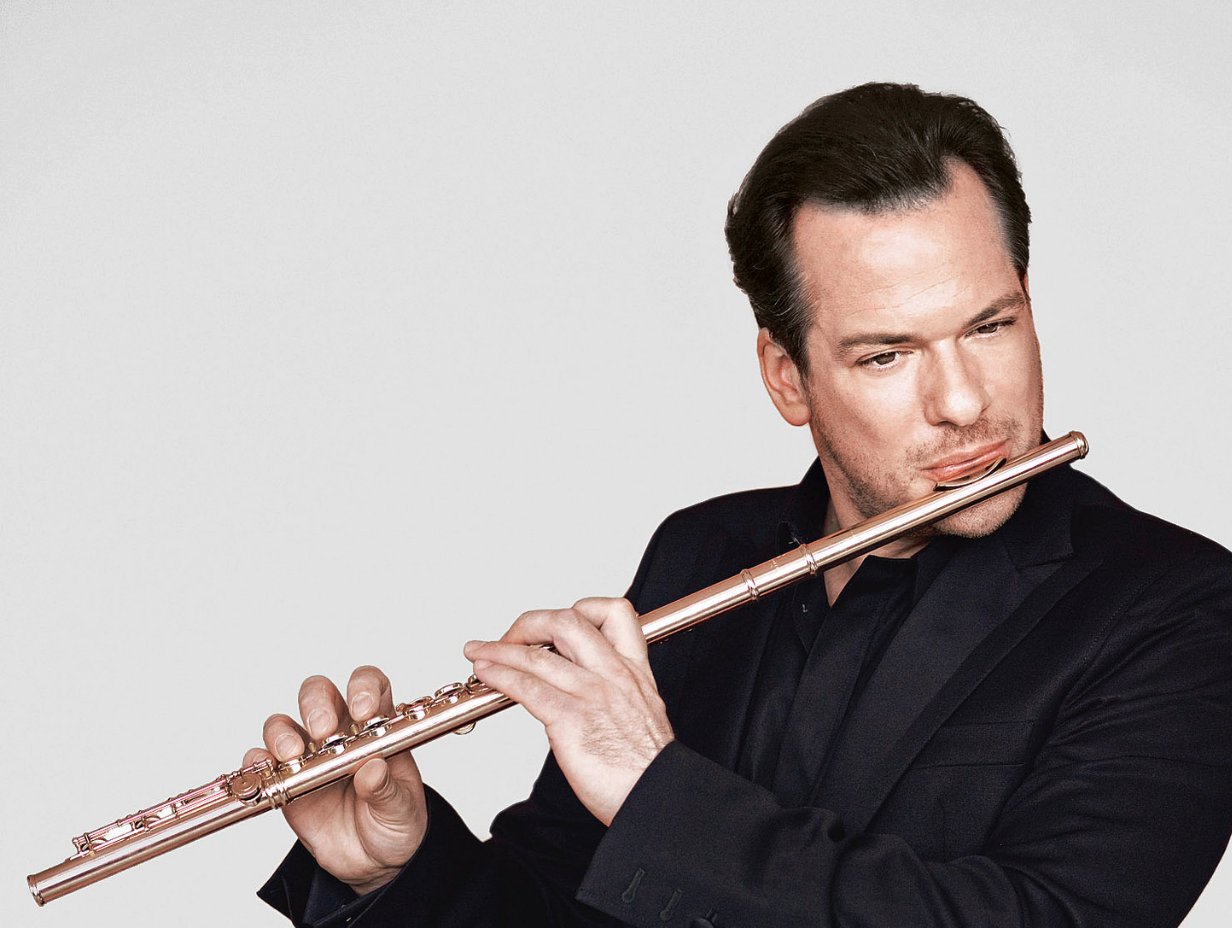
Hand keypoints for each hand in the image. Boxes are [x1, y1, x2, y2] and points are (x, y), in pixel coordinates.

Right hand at [245, 666, 426, 894]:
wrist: (372, 863)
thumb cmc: (394, 823)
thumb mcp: (402, 809)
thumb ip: (388, 790)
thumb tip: (374, 767)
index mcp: (377, 727)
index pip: (371, 686)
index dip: (364, 687)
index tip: (364, 709)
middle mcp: (340, 733)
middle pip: (320, 694)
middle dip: (317, 704)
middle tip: (323, 731)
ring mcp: (309, 755)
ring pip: (284, 724)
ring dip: (283, 733)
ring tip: (293, 754)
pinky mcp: (285, 782)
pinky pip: (261, 762)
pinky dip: (257, 762)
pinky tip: (266, 771)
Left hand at [463, 597, 673, 824]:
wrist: (658, 800)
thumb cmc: (646, 769)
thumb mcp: (642, 713)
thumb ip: (617, 693)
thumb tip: (585, 690)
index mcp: (634, 670)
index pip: (615, 612)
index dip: (581, 608)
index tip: (555, 626)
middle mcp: (614, 674)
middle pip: (567, 621)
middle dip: (529, 624)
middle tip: (509, 638)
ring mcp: (592, 694)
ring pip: (538, 654)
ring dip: (499, 649)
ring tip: (478, 653)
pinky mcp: (571, 719)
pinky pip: (528, 686)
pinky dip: (500, 675)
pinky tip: (486, 674)